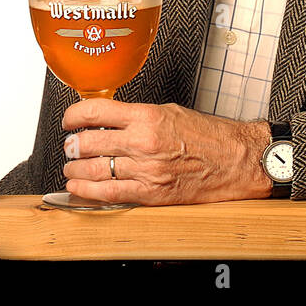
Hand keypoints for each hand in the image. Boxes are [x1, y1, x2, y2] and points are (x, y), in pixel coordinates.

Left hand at [61, 101, 273, 204]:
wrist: (237, 160)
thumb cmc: (210, 136)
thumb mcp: (170, 112)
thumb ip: (137, 117)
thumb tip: (110, 120)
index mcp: (147, 117)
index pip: (95, 112)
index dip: (73, 116)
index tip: (69, 120)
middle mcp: (143, 143)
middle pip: (88, 142)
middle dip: (72, 146)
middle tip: (70, 146)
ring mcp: (145, 170)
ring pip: (94, 170)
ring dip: (75, 170)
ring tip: (72, 168)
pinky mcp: (151, 194)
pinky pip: (109, 194)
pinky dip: (88, 192)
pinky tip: (80, 188)